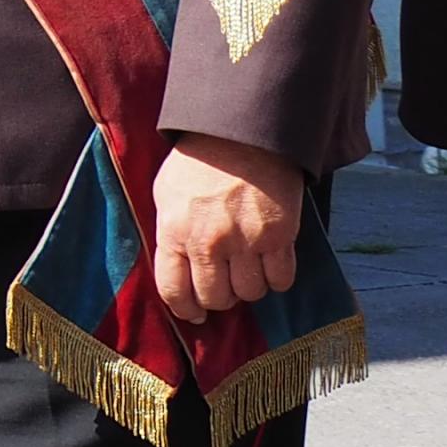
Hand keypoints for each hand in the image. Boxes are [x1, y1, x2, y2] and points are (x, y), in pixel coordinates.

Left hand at [149, 133, 306, 321]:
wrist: (243, 132)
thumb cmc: (198, 161)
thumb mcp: (165, 194)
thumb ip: (168, 233)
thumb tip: (174, 270)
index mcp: (174, 232)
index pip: (173, 292)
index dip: (185, 310)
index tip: (194, 314)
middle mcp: (208, 242)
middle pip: (216, 299)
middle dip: (219, 298)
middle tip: (224, 285)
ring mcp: (246, 240)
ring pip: (250, 294)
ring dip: (249, 288)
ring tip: (246, 270)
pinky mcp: (279, 235)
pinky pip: (281, 279)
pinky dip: (277, 279)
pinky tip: (270, 265)